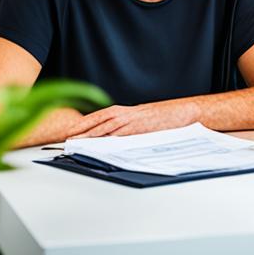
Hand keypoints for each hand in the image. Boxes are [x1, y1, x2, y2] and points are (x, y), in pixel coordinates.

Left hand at [66, 99, 196, 138]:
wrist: (186, 113)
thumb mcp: (147, 121)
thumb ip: (132, 128)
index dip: (86, 122)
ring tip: (75, 140)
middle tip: (67, 136)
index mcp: (129, 112)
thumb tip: (119, 139)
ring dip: (90, 133)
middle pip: (99, 120)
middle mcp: (128, 114)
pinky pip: (121, 133)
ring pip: (107, 126)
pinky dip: (108, 137)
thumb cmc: (169, 118)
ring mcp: (134, 120)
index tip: (73, 129)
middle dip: (82, 128)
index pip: (102, 115)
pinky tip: (97, 142)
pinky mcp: (141, 127)